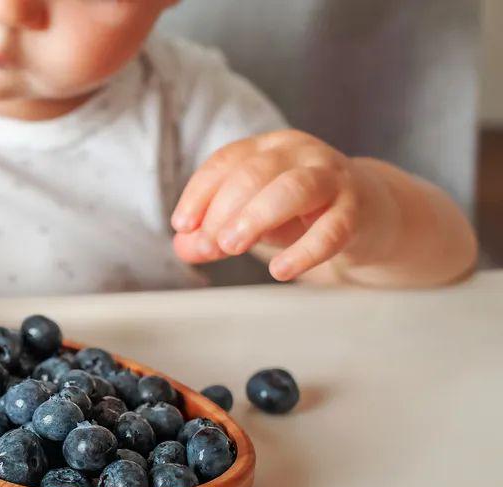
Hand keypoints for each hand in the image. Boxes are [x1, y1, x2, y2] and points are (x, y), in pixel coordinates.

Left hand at [171, 130, 387, 280]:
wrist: (371, 215)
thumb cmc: (300, 213)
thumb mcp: (251, 219)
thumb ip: (214, 231)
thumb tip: (184, 246)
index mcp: (269, 148)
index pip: (227, 160)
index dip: (199, 192)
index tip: (182, 225)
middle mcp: (301, 154)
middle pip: (255, 173)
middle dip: (223, 210)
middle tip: (209, 244)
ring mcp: (333, 179)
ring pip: (293, 189)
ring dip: (256, 217)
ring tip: (232, 247)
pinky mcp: (358, 210)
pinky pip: (332, 229)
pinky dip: (303, 252)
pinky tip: (281, 271)